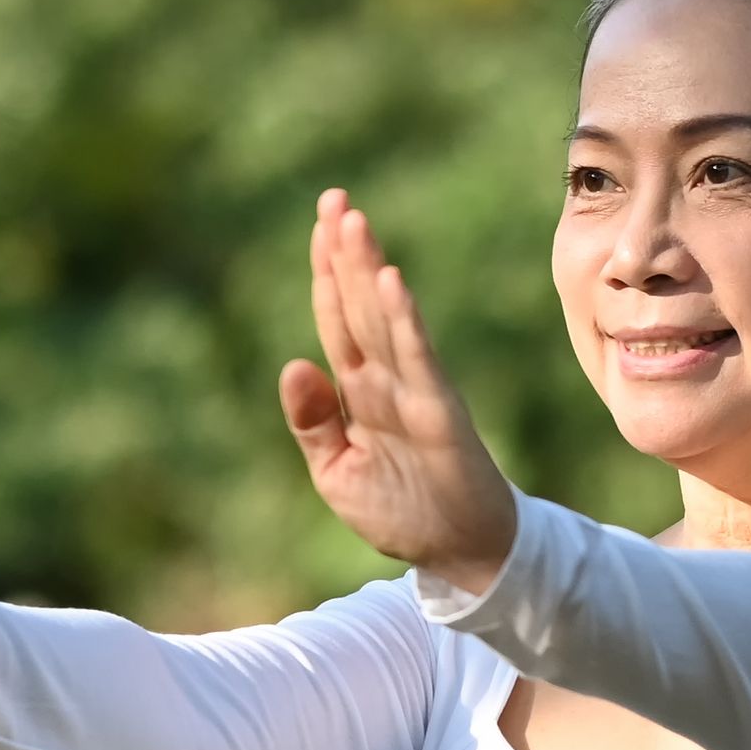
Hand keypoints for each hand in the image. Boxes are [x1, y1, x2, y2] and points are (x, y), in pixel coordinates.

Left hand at [281, 190, 521, 597]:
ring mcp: (414, 389)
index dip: (327, 273)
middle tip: (333, 197)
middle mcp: (386, 378)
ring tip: (353, 221)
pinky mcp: (439, 410)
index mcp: (359, 389)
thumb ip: (312, 421)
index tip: (319, 224)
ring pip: (385, 318)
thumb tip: (292, 364)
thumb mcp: (336, 471)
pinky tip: (391, 283)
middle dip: (346, 252)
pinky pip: (418, 358)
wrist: (458, 551)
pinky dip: (404, 321)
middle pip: (360, 304)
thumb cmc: (401, 509)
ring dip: (369, 270)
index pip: (339, 319)